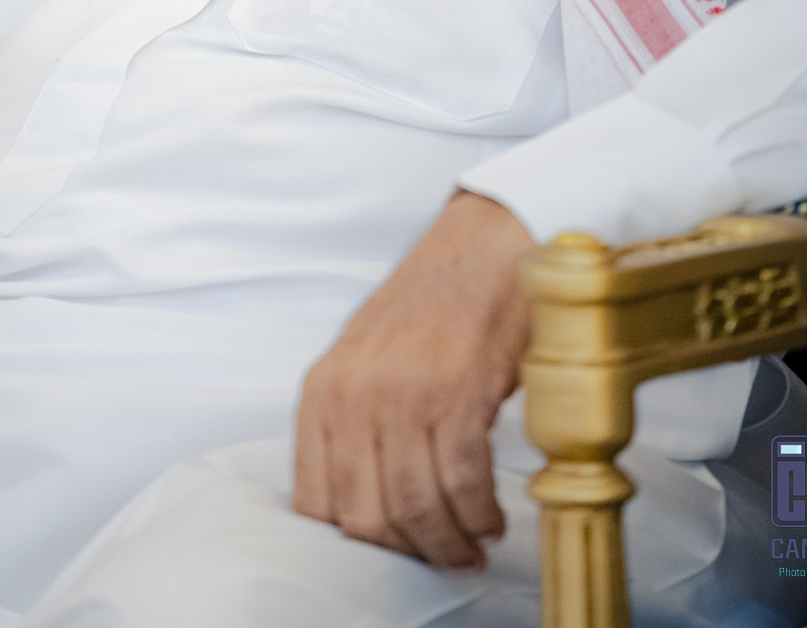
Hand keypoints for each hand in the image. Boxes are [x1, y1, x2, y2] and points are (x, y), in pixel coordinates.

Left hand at [293, 192, 535, 569]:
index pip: (316, 503)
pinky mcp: (456, 390)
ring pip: (417, 507)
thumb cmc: (431, 307)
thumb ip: (353, 427)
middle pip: (368, 518)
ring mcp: (404, 391)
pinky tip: (490, 516)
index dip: (357, 544)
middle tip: (443, 558)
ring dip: (450, 542)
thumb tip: (368, 509)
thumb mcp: (365, 362)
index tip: (392, 553)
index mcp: (321, 391)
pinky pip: (462, 483)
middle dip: (410, 552)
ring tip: (472, 543)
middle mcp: (353, 394)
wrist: (485, 247)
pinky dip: (479, 513)